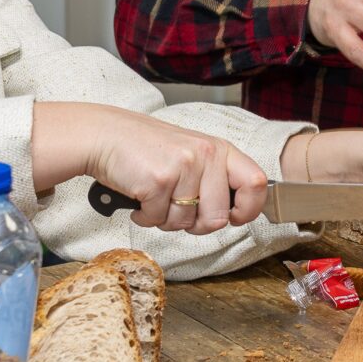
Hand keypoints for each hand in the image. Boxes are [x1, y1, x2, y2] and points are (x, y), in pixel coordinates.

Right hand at [37, 103, 267, 235]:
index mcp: (220, 149)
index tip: (234, 218)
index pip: (257, 183)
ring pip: (185, 223)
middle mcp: (206, 155)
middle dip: (196, 225)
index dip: (249, 209)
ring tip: (155, 197)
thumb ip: (215, 180)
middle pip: (218, 217)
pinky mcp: (158, 180)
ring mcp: (183, 167)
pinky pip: (158, 219)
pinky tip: (140, 197)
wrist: (106, 136)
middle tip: (177, 209)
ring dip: (165, 219)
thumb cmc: (148, 150)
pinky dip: (144, 216)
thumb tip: (231, 216)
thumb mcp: (192, 155)